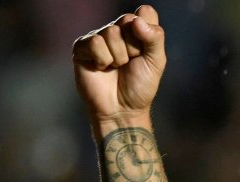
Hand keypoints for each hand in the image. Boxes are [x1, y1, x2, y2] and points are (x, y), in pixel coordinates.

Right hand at [72, 5, 165, 124]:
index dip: (147, 34)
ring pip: (111, 32)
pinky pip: (95, 43)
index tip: (145, 53)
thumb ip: (155, 38)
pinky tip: (102, 68)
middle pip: (128, 21)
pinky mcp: (82, 47)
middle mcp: (117, 29)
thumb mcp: (156, 61)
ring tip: (116, 68)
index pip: (145, 13)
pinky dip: (103, 60)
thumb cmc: (140, 86)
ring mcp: (98, 37)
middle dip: (134, 48)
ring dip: (118, 56)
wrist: (122, 109)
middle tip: (130, 63)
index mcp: (136, 30)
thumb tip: (136, 20)